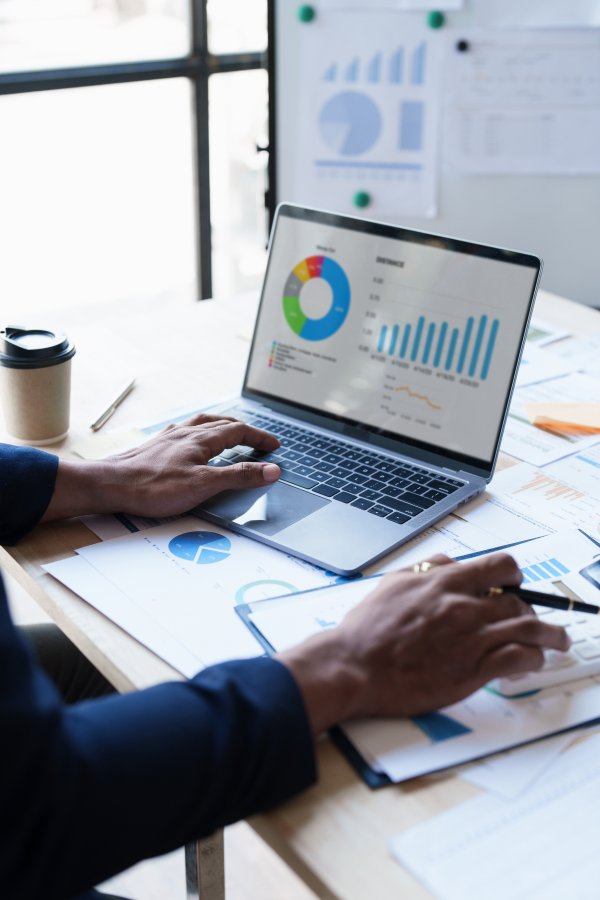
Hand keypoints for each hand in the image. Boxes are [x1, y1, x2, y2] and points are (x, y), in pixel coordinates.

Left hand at [42, 413, 281, 520]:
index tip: (273, 445)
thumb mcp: (203, 485)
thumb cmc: (151, 487)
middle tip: (258, 439)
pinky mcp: (155, 447)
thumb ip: (239, 476)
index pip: (239, 430)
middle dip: (244, 430)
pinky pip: (184, 432)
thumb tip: (270, 470)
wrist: (109, 485)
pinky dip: (199, 433)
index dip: (259, 437)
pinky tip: (192, 442)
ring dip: (221, 427)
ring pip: (202, 424)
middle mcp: (185, 433)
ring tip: (229, 432)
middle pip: (222, 423)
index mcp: (200, 439)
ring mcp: (168, 438)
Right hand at [278, 553, 570, 734]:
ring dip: (549, 634)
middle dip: (529, 609)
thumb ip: (426, 569)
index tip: (517, 582)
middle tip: (531, 619)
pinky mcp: (472, 670)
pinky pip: (518, 660)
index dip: (515, 574)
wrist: (354, 665)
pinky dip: (533, 660)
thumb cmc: (368, 630)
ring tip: (557, 640)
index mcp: (444, 583)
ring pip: (528, 628)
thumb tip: (450, 563)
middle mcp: (462, 607)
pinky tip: (531, 662)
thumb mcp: (394, 583)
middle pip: (518, 600)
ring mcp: (470, 639)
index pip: (499, 566)